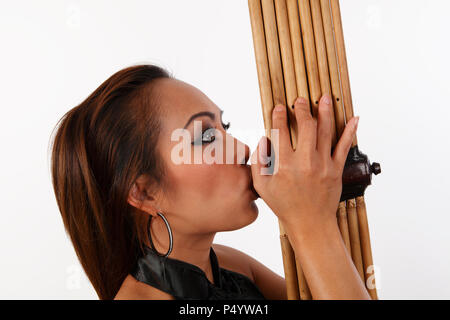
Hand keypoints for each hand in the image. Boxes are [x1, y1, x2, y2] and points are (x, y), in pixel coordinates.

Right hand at [250, 95, 358, 233]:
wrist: (310, 223)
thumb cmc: (285, 205)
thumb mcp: (262, 187)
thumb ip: (257, 162)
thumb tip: (263, 140)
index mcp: (284, 165)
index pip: (280, 132)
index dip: (278, 116)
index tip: (279, 108)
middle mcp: (305, 162)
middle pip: (306, 127)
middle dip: (302, 109)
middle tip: (300, 100)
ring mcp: (323, 165)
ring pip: (326, 132)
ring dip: (325, 112)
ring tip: (324, 98)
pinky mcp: (336, 170)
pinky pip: (344, 147)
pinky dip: (350, 131)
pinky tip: (355, 118)